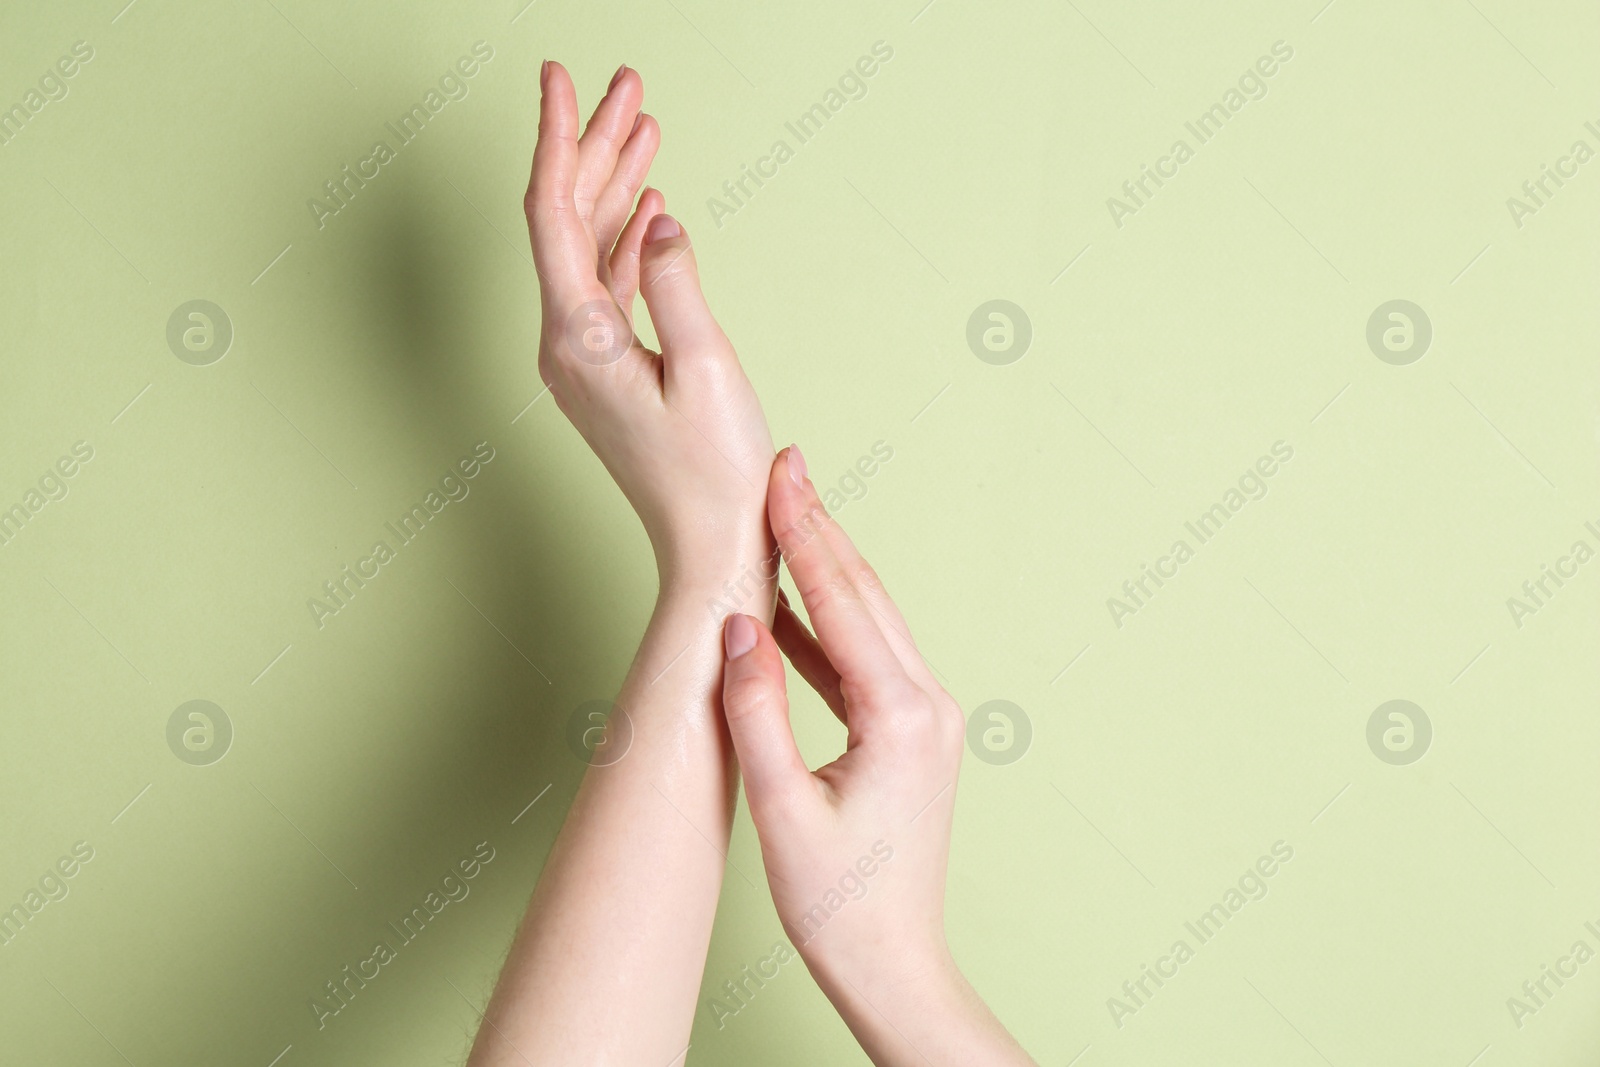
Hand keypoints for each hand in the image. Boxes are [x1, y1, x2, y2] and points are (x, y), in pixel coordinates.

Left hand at [526, 61, 773, 586]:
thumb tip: (654, 220)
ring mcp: (581, 358)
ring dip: (615, 184)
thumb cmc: (713, 472)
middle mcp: (565, 343)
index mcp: (577, 336)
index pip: (552, 211)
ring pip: (587, 248)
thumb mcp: (706, 368)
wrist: (710, 545)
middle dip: (596, 145)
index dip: (558, 137)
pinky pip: (604, 284)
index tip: (560, 77)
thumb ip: (675, 283)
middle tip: (626, 82)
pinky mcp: (603, 370)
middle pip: (567, 219)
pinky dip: (624, 236)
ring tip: (645, 124)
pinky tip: (646, 206)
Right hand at [720, 447, 1034, 1065]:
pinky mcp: (911, 735)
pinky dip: (826, 628)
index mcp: (901, 715)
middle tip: (786, 467)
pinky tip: (786, 610)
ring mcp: (925, 719)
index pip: (845, 602)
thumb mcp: (779, 808)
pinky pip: (864, 662)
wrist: (893, 964)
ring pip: (869, 622)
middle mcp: (926, 705)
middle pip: (866, 596)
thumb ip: (756, 710)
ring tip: (784, 516)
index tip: (782, 474)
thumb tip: (736, 625)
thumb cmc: (838, 904)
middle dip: (821, 529)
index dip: (806, 533)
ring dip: (825, 570)